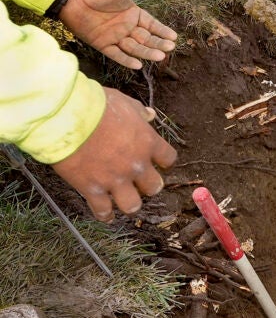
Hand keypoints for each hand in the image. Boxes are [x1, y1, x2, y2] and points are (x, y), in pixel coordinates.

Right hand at [51, 88, 177, 221]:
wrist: (66, 117)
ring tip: (124, 199)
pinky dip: (105, 215)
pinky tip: (105, 215)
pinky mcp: (93, 189)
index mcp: (148, 143)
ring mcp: (116, 180)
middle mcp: (136, 165)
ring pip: (132, 204)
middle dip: (147, 185)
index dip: (163, 162)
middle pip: (154, 186)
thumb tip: (150, 115)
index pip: (168, 159)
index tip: (157, 162)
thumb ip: (139, 112)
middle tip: (138, 181)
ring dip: (130, 203)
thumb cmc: (95, 104)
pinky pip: (103, 210)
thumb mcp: (124, 102)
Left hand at [58, 0, 176, 69]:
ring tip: (159, 56)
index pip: (151, 24)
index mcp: (132, 13)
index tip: (174, 37)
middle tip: (169, 48)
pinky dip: (126, 60)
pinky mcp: (102, 44)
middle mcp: (125, 27)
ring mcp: (114, 36)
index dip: (162, 31)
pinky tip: (137, 65)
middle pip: (146, 38)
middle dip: (158, 43)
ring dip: (147, 53)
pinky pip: (116, 55)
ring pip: (134, 48)